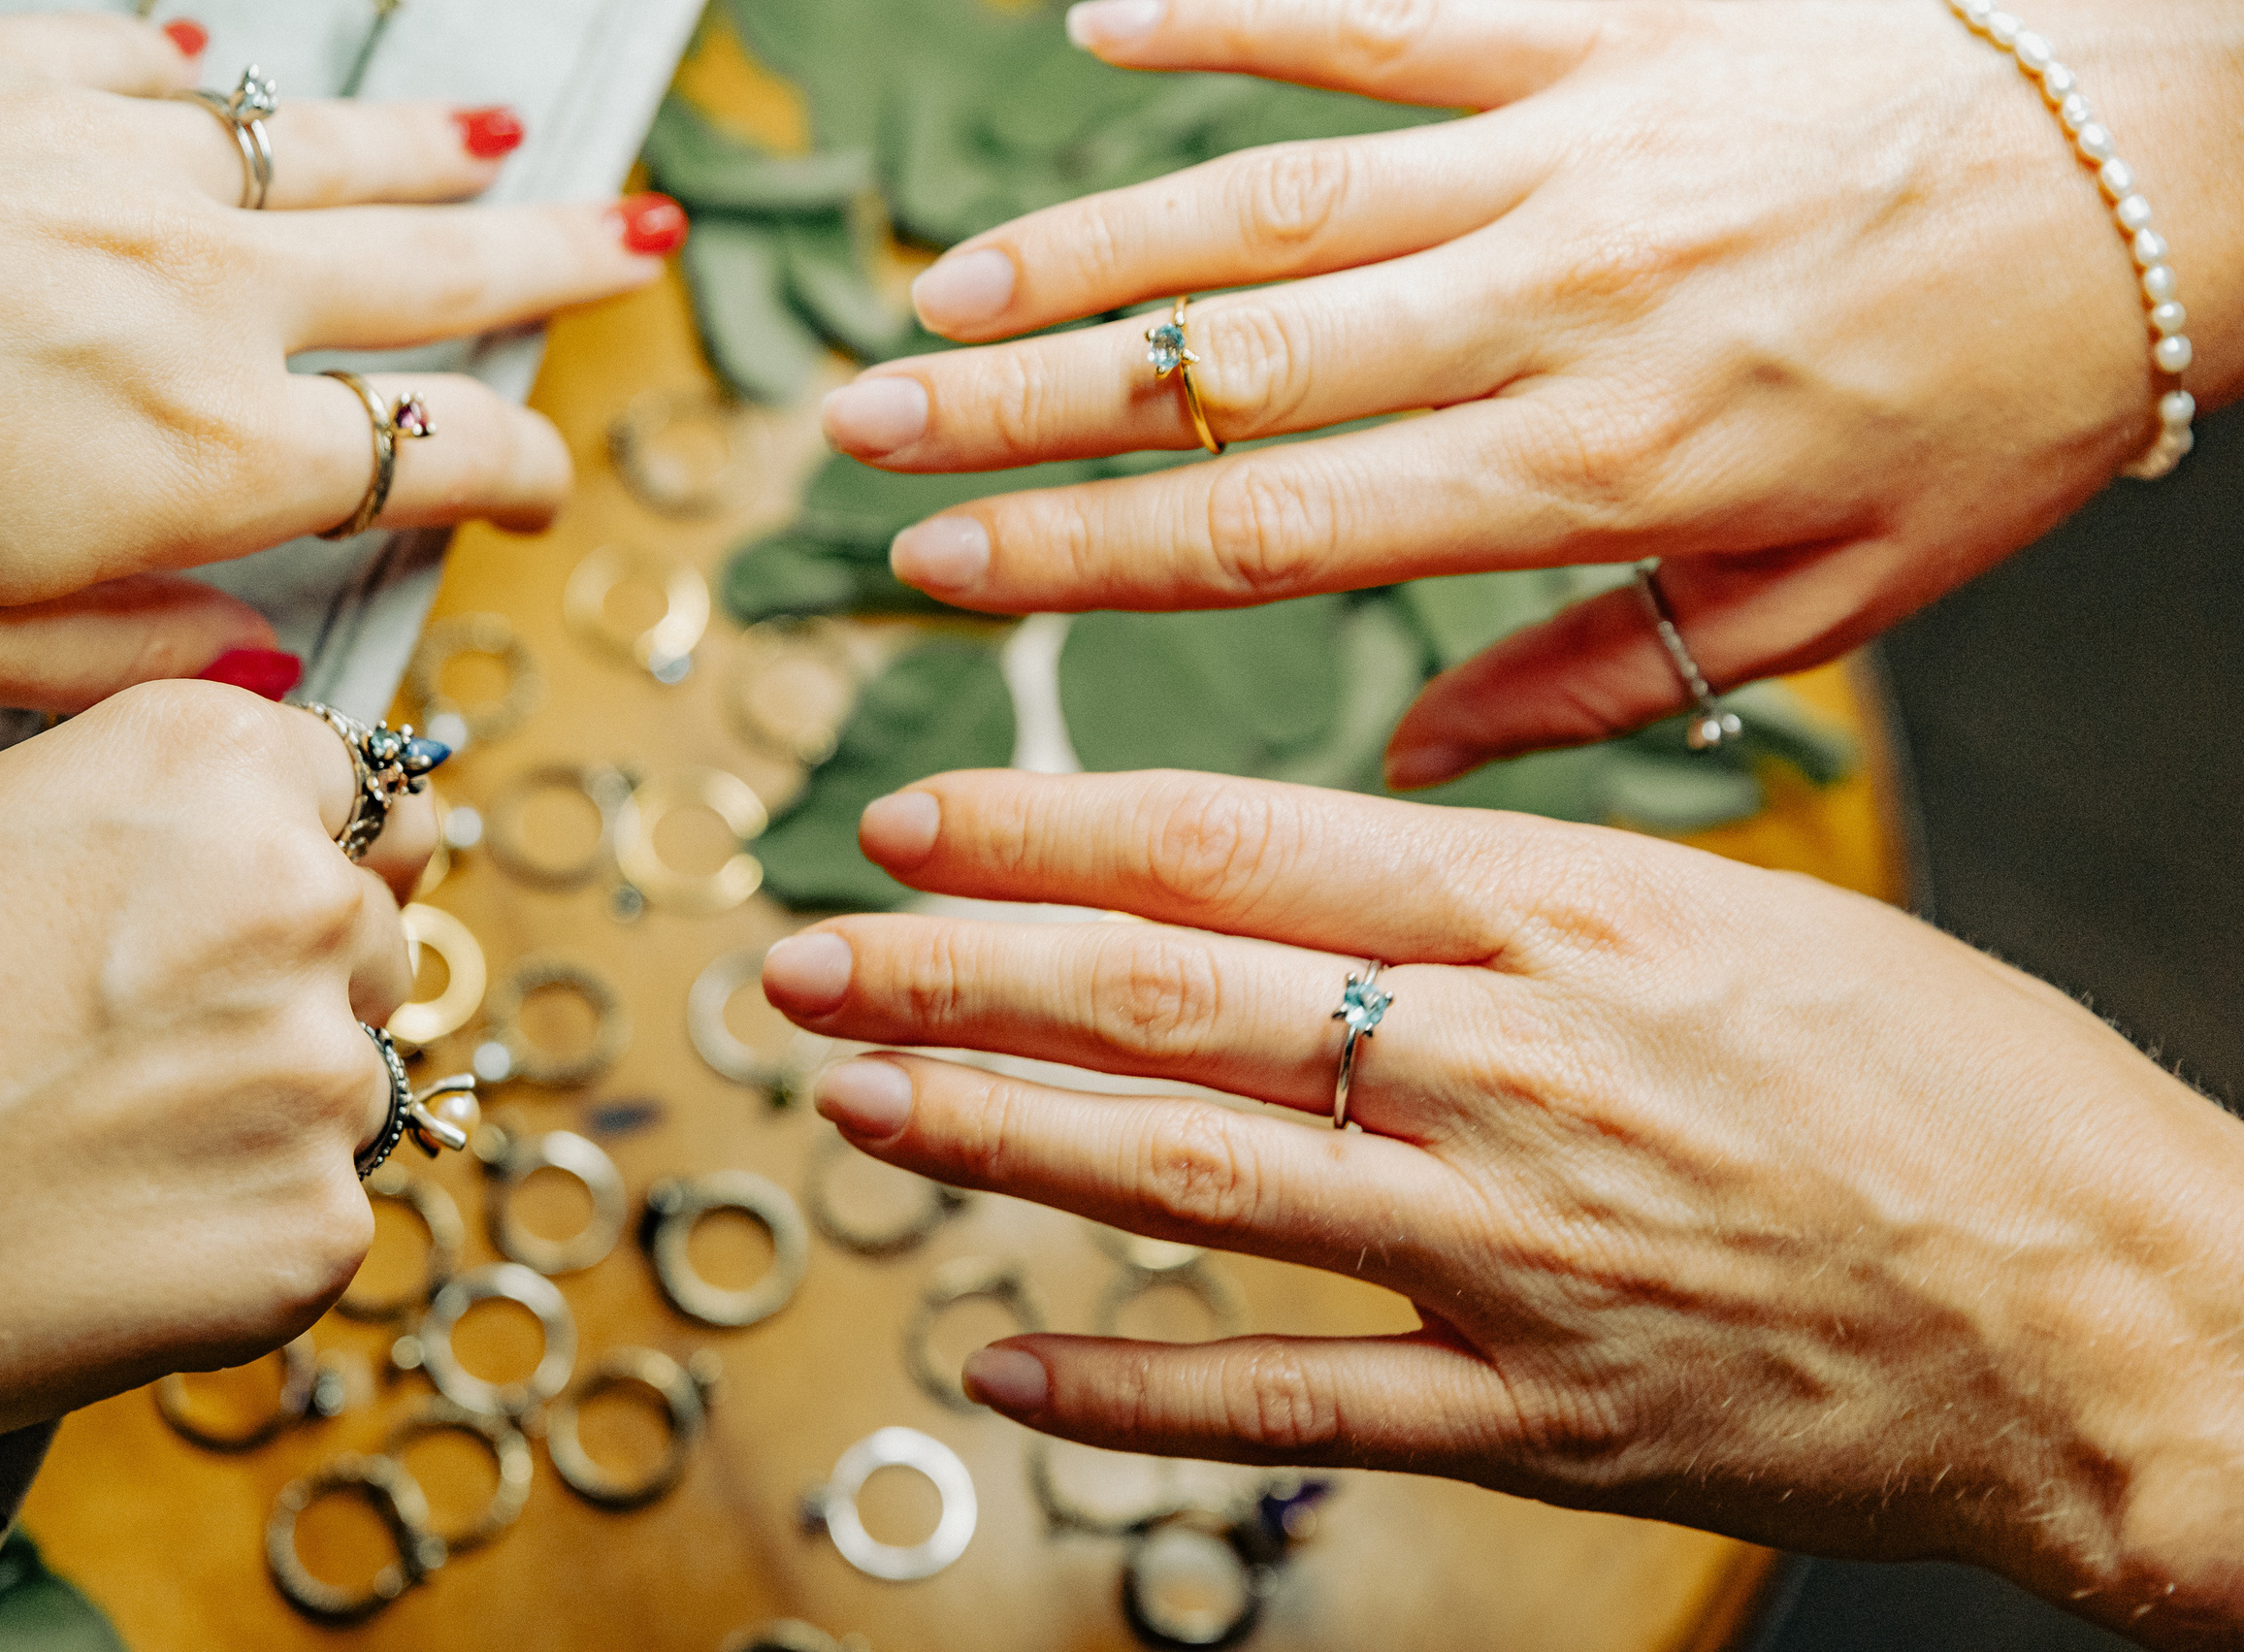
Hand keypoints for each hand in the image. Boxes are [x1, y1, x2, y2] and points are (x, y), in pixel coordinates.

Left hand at [0, 6, 674, 715]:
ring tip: (507, 147)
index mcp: (208, 452)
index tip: (540, 492)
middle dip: (554, 265)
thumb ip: (126, 660)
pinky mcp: (8, 63)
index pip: (434, 459)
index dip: (518, 473)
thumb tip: (253, 673)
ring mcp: (116, 159)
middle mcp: (202, 292)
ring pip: (330, 152)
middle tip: (635, 247)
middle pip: (436, 271)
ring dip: (433, 153)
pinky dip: (208, 79)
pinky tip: (227, 76)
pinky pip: (153, 61)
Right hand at [0, 682, 434, 1496]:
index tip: (237, 909)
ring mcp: (323, 1067)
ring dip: (273, 1108)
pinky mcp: (320, 1222)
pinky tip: (116, 1231)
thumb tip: (342, 854)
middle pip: (368, 932)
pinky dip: (244, 1228)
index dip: (295, 853)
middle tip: (128, 1046)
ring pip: (356, 1075)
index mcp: (211, 761)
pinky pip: (324, 1209)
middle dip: (289, 983)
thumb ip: (190, 826)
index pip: (352, 791)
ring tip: (101, 1142)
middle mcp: (297, 893)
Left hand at [762, 770, 2243, 1645]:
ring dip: (998, 1135)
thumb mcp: (1748, 907)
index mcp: (1566, 917)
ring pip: (1194, 1181)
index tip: (916, 816)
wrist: (2123, 1309)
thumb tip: (1332, 851)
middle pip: (1171, 1002)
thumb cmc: (1957, 1091)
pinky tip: (1010, 1362)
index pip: (1240, 845)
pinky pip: (1294, 1403)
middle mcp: (1512, 1072)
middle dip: (960, 969)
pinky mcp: (1542, 1415)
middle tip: (813, 952)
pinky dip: (1137, 1387)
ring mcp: (1516, 1254)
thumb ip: (1524, 882)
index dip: (1047, 830)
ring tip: (858, 1098)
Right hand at [819, 0, 2242, 781]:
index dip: (1080, 554)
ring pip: (1265, 196)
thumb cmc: (2008, 388)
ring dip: (1078, 245)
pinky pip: (1382, 12)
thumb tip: (1417, 761)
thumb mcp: (1830, 599)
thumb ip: (1599, 682)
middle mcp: (1547, 301)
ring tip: (935, 295)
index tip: (942, 573)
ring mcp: (1565, 141)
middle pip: (1219, 365)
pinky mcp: (1602, 19)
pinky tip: (1098, 21)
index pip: (1270, 527)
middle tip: (856, 437)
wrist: (2178, 160)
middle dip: (1016, 412)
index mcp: (1593, 468)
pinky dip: (1233, 12)